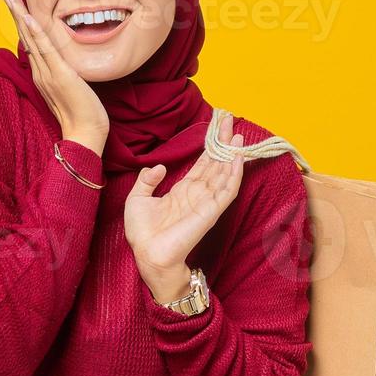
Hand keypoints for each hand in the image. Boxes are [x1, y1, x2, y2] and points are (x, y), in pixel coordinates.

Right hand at [1, 0, 108, 155]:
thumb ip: (62, 73)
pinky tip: (28, 17)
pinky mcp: (60, 75)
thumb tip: (61, 60)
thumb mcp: (70, 87)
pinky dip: (36, 33)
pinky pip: (46, 50)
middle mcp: (40, 71)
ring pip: (30, 37)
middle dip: (13, 9)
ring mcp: (48, 73)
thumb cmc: (82, 113)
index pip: (30, 40)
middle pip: (24, 34)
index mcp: (42, 73)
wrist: (86, 134)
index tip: (14, 0)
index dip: (21, 19)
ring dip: (18, 13)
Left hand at [124, 113, 244, 302]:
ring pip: (224, 174)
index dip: (209, 147)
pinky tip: (238, 159)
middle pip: (215, 164)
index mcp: (182, 191)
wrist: (147, 254)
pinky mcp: (210, 212)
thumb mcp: (137, 198)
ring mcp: (206, 203)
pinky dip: (234, 175)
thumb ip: (147, 180)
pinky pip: (227, 191)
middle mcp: (197, 195)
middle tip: (230, 121)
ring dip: (232, 155)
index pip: (201, 164)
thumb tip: (159, 167)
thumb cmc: (142, 233)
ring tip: (237, 134)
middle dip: (223, 143)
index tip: (216, 128)